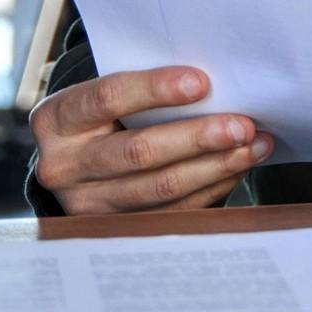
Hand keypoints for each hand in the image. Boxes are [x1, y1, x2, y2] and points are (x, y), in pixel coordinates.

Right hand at [30, 66, 272, 215]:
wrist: (74, 161)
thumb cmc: (103, 116)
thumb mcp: (104, 97)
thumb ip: (143, 90)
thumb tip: (216, 86)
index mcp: (57, 120)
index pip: (108, 99)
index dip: (156, 90)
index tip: (203, 83)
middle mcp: (64, 166)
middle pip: (139, 152)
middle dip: (198, 137)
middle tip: (244, 125)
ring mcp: (87, 204)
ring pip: (160, 187)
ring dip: (216, 165)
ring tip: (254, 146)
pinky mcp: (115, 228)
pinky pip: (172, 211)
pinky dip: (211, 187)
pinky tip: (237, 168)